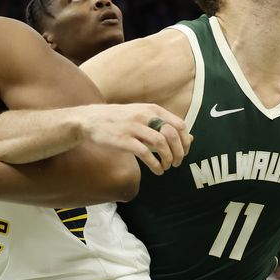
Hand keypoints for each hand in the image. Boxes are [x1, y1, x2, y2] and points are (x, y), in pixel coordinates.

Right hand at [75, 103, 192, 175]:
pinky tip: (157, 171)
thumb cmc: (119, 120)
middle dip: (179, 152)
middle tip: (177, 163)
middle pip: (173, 134)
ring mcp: (134, 127)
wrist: (89, 120)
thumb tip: (190, 138)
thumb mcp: (143, 116)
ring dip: (168, 159)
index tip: (184, 152)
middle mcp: (145, 116)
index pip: (179, 125)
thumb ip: (164, 125)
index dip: (185, 141)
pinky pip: (146, 153)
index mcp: (152, 109)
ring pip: (161, 143)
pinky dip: (155, 165)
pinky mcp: (124, 140)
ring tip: (166, 167)